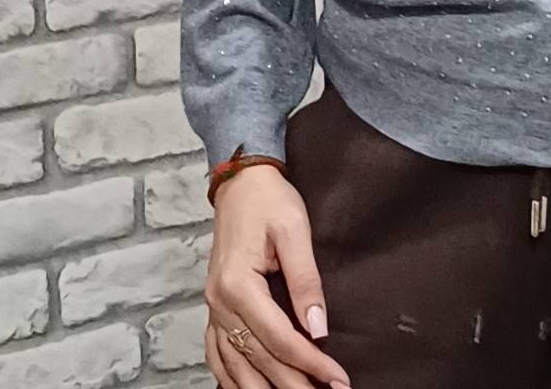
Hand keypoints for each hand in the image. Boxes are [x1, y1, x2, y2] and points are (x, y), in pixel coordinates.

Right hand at [204, 166, 348, 388]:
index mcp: (238, 285)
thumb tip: (318, 328)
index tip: (338, 379)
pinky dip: (230, 377)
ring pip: (235, 364)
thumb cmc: (269, 200)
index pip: (279, 338)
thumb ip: (305, 280)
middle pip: (258, 358)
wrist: (241, 181)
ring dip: (263, 388)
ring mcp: (213, 307)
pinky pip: (216, 352)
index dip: (310, 362)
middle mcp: (219, 303)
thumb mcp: (294, 230)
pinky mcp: (214, 305)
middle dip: (293, 384)